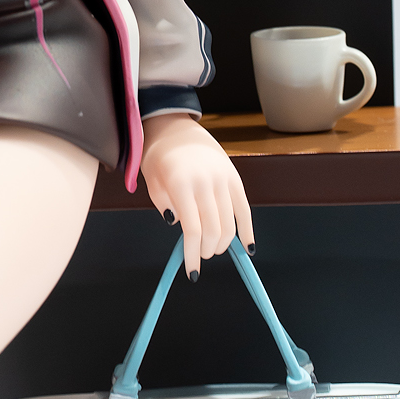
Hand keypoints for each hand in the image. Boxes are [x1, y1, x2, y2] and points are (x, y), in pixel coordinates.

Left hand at [140, 115, 252, 279]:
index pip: (193, 229)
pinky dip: (247, 230)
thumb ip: (164, 205)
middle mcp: (205, 181)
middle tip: (201, 255)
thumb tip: (179, 227)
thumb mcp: (152, 181)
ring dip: (223, 242)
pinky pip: (245, 209)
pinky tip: (247, 247)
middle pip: (214, 229)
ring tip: (214, 249)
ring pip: (230, 222)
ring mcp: (223, 179)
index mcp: (182, 183)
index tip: (192, 271)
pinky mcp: (234, 178)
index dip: (193, 254)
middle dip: (208, 250)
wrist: (176, 128)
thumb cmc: (159, 157)